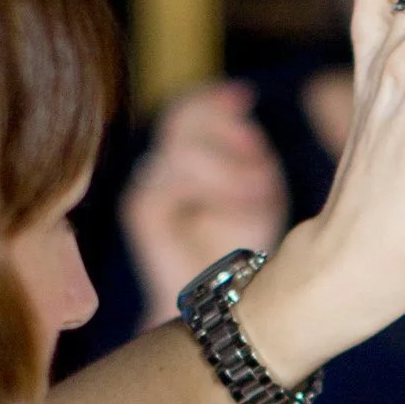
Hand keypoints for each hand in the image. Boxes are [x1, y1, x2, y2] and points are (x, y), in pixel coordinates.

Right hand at [122, 81, 287, 323]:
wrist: (224, 308)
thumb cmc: (247, 250)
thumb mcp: (261, 188)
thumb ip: (247, 145)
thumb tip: (241, 95)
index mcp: (188, 156)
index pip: (189, 106)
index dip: (215, 98)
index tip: (246, 99)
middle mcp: (162, 165)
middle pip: (182, 115)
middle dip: (227, 135)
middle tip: (262, 171)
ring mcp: (147, 185)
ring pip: (182, 149)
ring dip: (229, 169)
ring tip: (261, 199)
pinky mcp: (142, 207)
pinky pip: (168, 178)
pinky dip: (212, 186)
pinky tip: (245, 207)